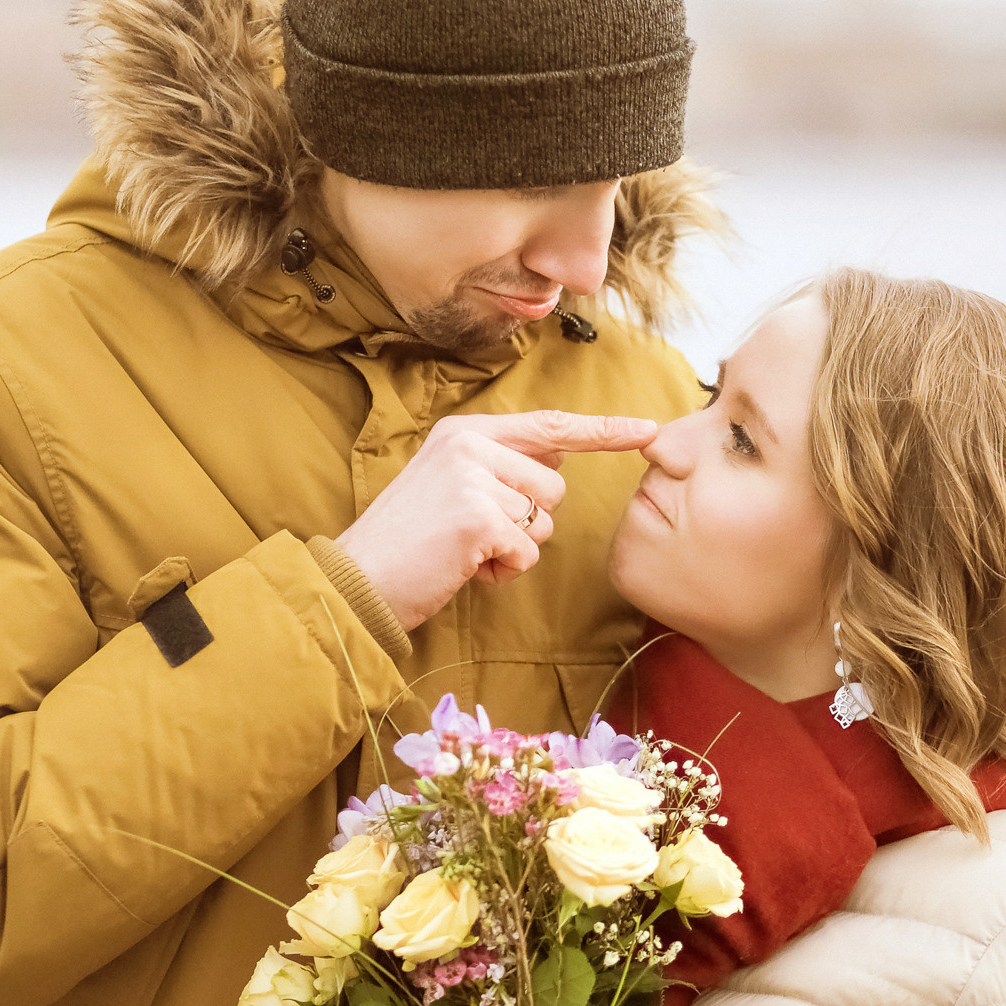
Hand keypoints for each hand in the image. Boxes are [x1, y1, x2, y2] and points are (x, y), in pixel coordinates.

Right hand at [335, 411, 656, 628]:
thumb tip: (558, 459)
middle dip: (528, 522)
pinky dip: (502, 571)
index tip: (648, 429)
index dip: (602, 431)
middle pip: (554, 487)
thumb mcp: (448, 486)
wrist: (357, 579)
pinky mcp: (477, 517)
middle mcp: (470, 445)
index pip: (548, 426)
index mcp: (465, 433)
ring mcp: (473, 478)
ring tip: (465, 551)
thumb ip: (498, 468)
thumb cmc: (407, 543)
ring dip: (514, 549)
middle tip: (474, 536)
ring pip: (543, 522)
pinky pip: (527, 552)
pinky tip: (464, 568)